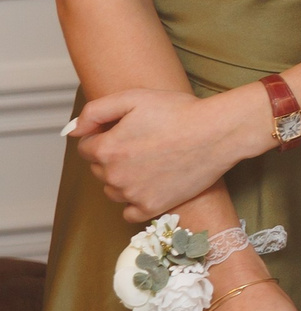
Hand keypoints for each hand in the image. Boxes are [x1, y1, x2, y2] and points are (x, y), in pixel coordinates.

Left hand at [70, 87, 269, 219]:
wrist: (218, 132)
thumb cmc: (180, 112)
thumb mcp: (134, 98)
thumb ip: (95, 111)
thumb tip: (72, 130)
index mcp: (106, 149)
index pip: (86, 147)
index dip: (105, 135)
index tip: (127, 130)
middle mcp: (114, 176)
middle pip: (99, 169)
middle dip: (114, 156)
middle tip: (144, 143)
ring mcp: (133, 194)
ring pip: (113, 190)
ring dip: (123, 178)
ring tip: (151, 161)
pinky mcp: (153, 207)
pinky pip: (129, 212)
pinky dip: (135, 201)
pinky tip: (151, 185)